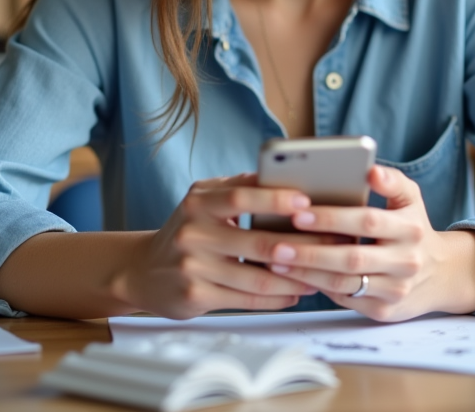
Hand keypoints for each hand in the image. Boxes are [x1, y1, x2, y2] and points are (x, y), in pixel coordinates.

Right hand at [113, 173, 337, 318]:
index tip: (307, 202)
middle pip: (256, 240)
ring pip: (256, 275)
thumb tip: (285, 176)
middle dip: (300, 245)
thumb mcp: (203, 201)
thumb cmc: (187, 231)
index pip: (240, 195)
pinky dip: (275, 298)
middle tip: (331, 245)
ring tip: (318, 276)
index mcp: (198, 201)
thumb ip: (238, 188)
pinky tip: (294, 294)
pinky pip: (246, 298)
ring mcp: (192, 266)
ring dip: (293, 279)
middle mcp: (192, 232)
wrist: (143, 270)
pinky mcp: (195, 295)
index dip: (275, 199)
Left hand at [266, 166, 474, 321]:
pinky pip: (344, 300)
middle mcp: (406, 261)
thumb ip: (391, 181)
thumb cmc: (413, 228)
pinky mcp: (384, 312)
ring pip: (344, 284)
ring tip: (276, 262)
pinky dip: (317, 288)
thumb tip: (370, 170)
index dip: (332, 218)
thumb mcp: (411, 199)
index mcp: (410, 228)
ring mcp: (395, 290)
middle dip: (310, 252)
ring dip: (307, 274)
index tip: (298, 213)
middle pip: (352, 258)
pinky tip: (294, 277)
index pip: (367, 221)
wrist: (441, 275)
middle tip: (276, 245)